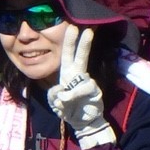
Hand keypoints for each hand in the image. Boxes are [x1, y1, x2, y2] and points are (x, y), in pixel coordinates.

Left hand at [46, 27, 115, 147]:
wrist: (83, 122)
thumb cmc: (68, 109)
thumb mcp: (55, 103)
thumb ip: (54, 96)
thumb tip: (61, 92)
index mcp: (67, 74)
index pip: (67, 55)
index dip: (69, 42)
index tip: (72, 27)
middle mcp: (78, 75)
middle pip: (81, 57)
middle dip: (83, 44)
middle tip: (87, 30)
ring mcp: (87, 82)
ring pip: (82, 77)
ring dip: (72, 91)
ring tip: (64, 102)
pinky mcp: (94, 91)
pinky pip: (83, 91)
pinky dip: (74, 97)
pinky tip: (69, 104)